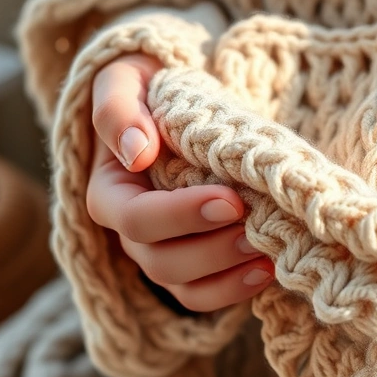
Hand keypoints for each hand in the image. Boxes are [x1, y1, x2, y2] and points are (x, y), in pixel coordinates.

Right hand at [86, 53, 273, 311]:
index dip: (181, 215)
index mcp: (109, 190)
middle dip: (213, 249)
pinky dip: (234, 290)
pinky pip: (204, 295)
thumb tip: (136, 153)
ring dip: (227, 274)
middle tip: (256, 227)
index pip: (136, 217)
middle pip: (160, 260)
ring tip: (268, 253)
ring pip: (183, 286)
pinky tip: (267, 270)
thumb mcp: (126, 80)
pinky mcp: (191, 266)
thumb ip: (120, 110)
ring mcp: (160, 252)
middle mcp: (130, 231)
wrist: (179, 102)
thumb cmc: (149, 87)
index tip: (230, 200)